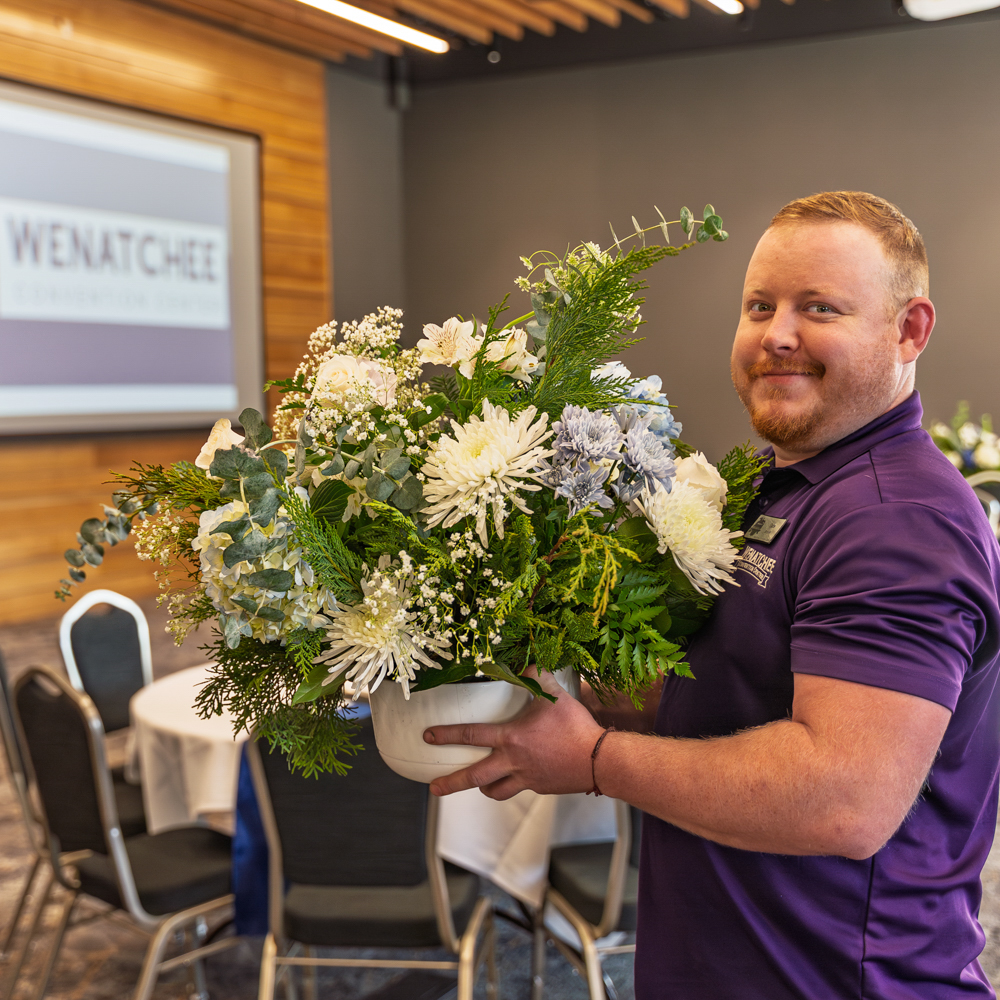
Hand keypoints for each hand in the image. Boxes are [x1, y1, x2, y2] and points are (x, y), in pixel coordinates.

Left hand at [423, 669, 604, 799]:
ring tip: (480, 785)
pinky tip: (519, 775)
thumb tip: (528, 662)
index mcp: (511, 738)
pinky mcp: (540, 787)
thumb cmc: (575, 727)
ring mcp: (526, 778)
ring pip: (495, 790)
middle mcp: (513, 761)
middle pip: (474, 776)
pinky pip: (520, 788)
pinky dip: (514, 783)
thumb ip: (538, 677)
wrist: (600, 760)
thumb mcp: (555, 695)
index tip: (427, 736)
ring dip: (484, 788)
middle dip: (451, 783)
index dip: (446, 735)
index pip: (471, 735)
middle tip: (433, 788)